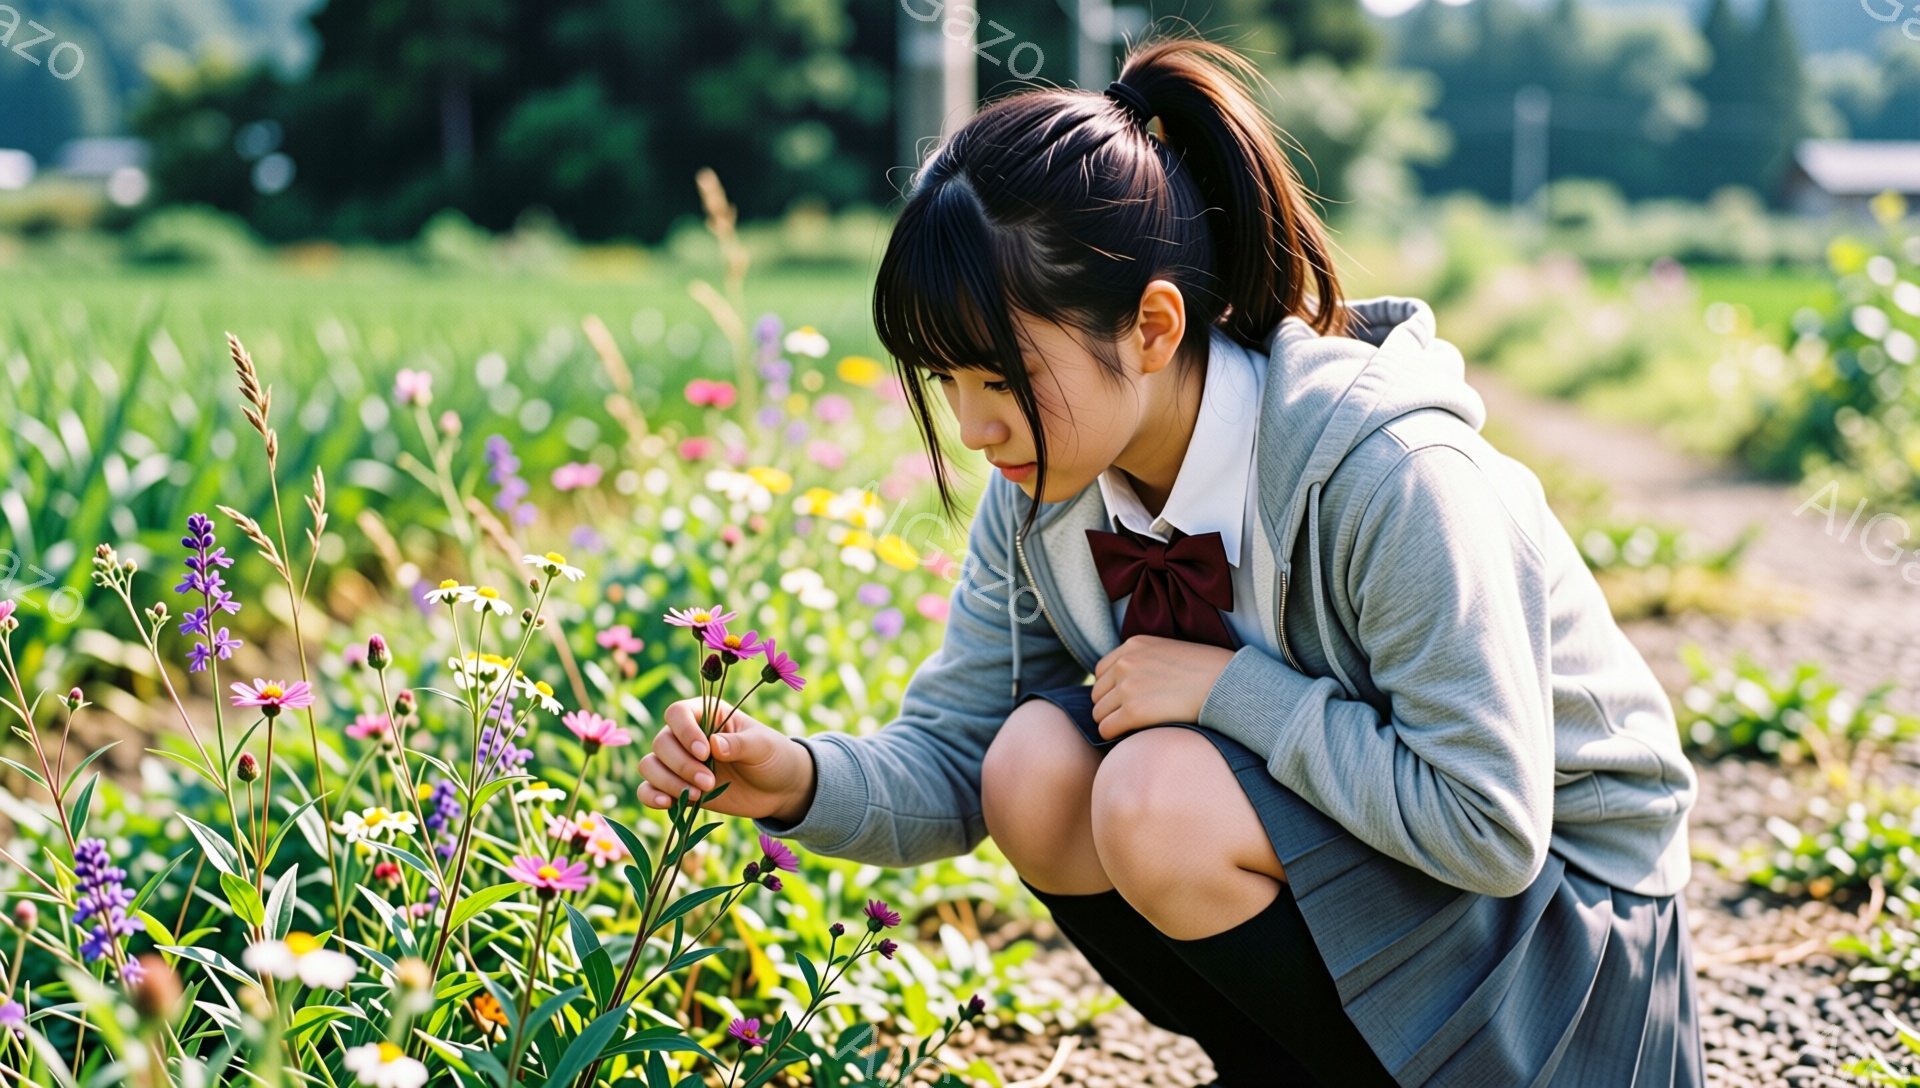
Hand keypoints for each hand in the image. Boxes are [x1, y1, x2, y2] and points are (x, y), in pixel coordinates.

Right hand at [638, 696, 814, 821]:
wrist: (779, 790)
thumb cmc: (773, 757)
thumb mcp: (763, 746)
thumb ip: (739, 744)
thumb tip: (714, 744)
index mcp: (708, 714)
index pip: (677, 713)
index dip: (685, 732)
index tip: (705, 753)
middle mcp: (687, 736)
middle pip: (661, 742)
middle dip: (682, 765)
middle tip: (709, 783)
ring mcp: (680, 763)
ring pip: (650, 765)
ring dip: (668, 782)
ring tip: (698, 796)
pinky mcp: (677, 788)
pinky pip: (648, 789)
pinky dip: (651, 796)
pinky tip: (668, 804)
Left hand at [1090, 635, 1236, 740]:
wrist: (1227, 685)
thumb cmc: (1207, 673)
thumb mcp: (1170, 653)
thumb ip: (1145, 662)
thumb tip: (1129, 687)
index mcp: (1134, 645)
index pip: (1102, 671)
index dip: (1112, 689)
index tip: (1128, 700)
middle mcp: (1126, 662)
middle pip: (1097, 693)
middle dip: (1110, 707)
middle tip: (1131, 718)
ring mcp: (1128, 686)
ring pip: (1099, 713)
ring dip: (1112, 722)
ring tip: (1135, 728)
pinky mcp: (1134, 711)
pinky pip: (1106, 729)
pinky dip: (1114, 736)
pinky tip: (1132, 736)